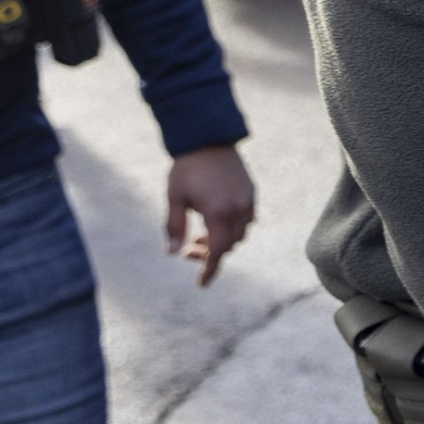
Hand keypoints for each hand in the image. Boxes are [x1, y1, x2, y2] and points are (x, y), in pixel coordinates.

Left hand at [165, 145, 254, 286]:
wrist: (208, 140)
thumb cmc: (187, 169)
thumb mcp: (175, 198)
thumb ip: (174, 226)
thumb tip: (173, 252)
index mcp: (218, 212)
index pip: (218, 250)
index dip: (210, 269)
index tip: (201, 284)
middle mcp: (238, 210)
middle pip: (230, 245)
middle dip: (211, 252)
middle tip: (189, 249)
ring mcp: (247, 201)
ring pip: (240, 234)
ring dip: (223, 240)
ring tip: (202, 234)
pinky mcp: (251, 193)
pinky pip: (247, 220)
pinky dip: (232, 227)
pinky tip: (217, 220)